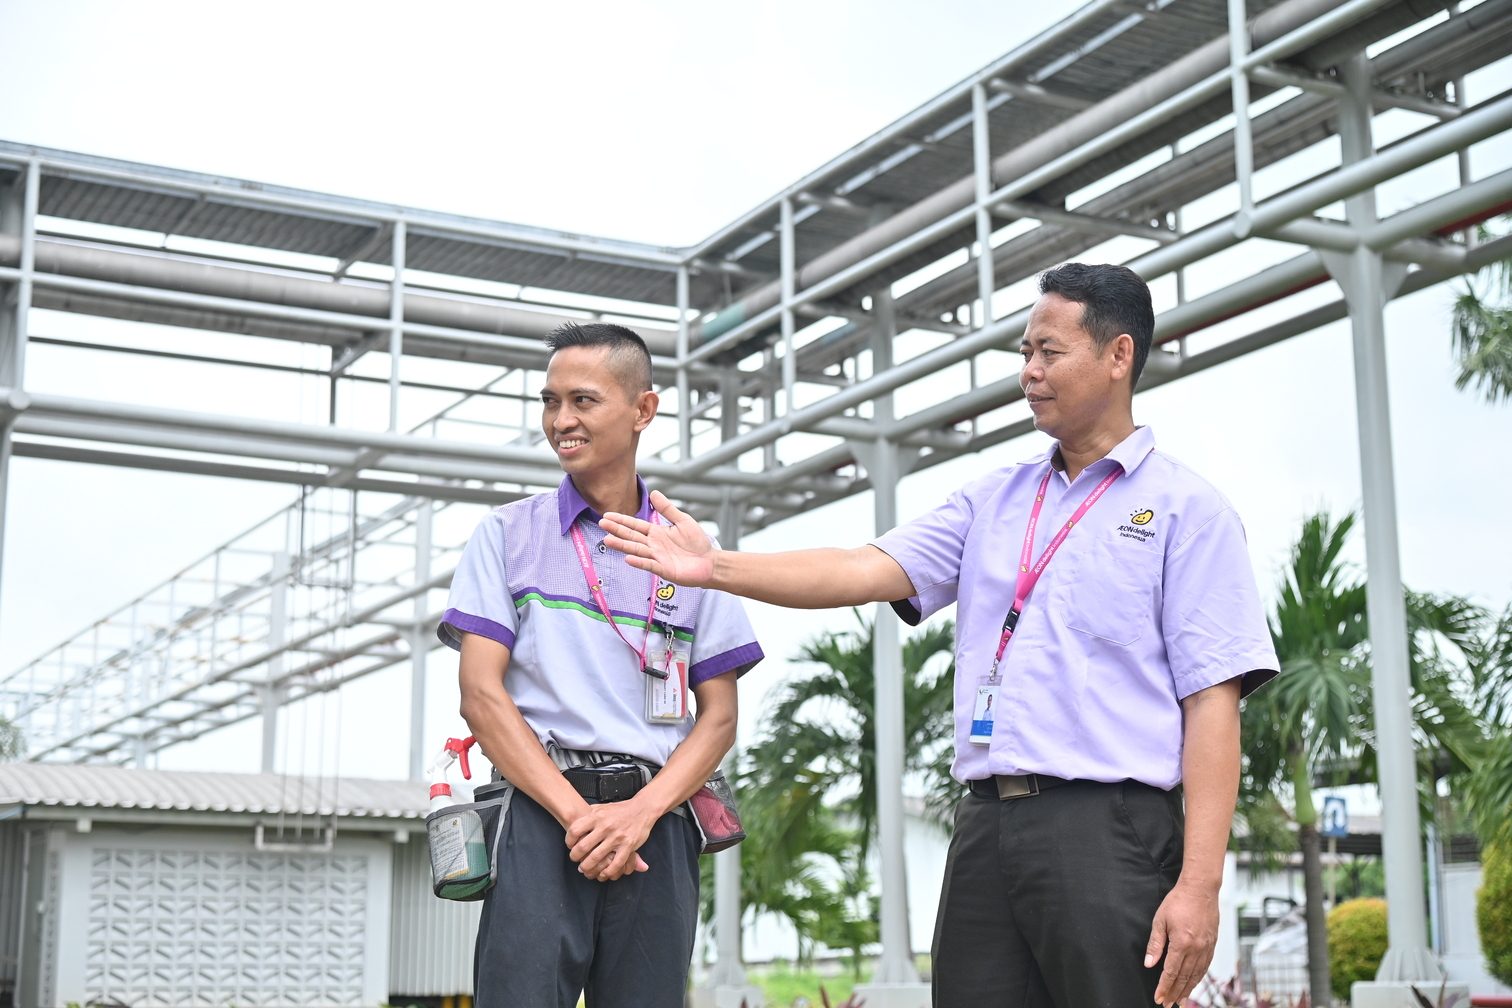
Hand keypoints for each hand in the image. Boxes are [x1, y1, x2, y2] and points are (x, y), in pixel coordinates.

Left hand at [564, 800, 657, 881]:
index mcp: (597, 816)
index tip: (570, 845)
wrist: (642, 809)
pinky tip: (603, 874)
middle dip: (575, 857)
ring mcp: (617, 837)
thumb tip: (576, 817)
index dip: (569, 840)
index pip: (575, 830)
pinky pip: (615, 864)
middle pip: (583, 846)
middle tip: (575, 860)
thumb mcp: (603, 807)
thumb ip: (590, 813)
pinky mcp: (628, 846)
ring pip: (596, 858)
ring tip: (584, 869)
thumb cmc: (621, 809)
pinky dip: (607, 872)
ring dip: (587, 867)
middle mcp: (605, 827)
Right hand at [599, 491, 715, 585]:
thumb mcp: (683, 521)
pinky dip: (639, 562)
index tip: (606, 515)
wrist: (710, 562)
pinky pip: (650, 565)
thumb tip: (653, 493)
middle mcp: (653, 545)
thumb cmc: (697, 542)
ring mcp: (657, 557)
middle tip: (601, 524)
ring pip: (636, 550)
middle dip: (616, 530)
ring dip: (622, 546)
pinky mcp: (664, 569)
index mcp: (656, 533)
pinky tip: (628, 558)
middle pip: (631, 537)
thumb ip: (667, 509)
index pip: (635, 525)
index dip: (621, 520)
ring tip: (608, 540)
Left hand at [1144, 880, 1218, 1006]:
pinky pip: (1206, 966)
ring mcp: (1207, 947)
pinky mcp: (1213, 944)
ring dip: (1188, 990)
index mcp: (1182, 943)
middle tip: (1168, 1004)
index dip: (1164, 987)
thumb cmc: (1178, 901)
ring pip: (1197, 975)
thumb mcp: (1160, 920)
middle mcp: (1196, 948)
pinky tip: (1194, 984)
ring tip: (1181, 1001)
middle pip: (1185, 977)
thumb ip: (1155, 944)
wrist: (1201, 889)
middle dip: (1175, 993)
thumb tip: (1149, 963)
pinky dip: (1199, 978)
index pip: (1171, 972)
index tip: (1159, 997)